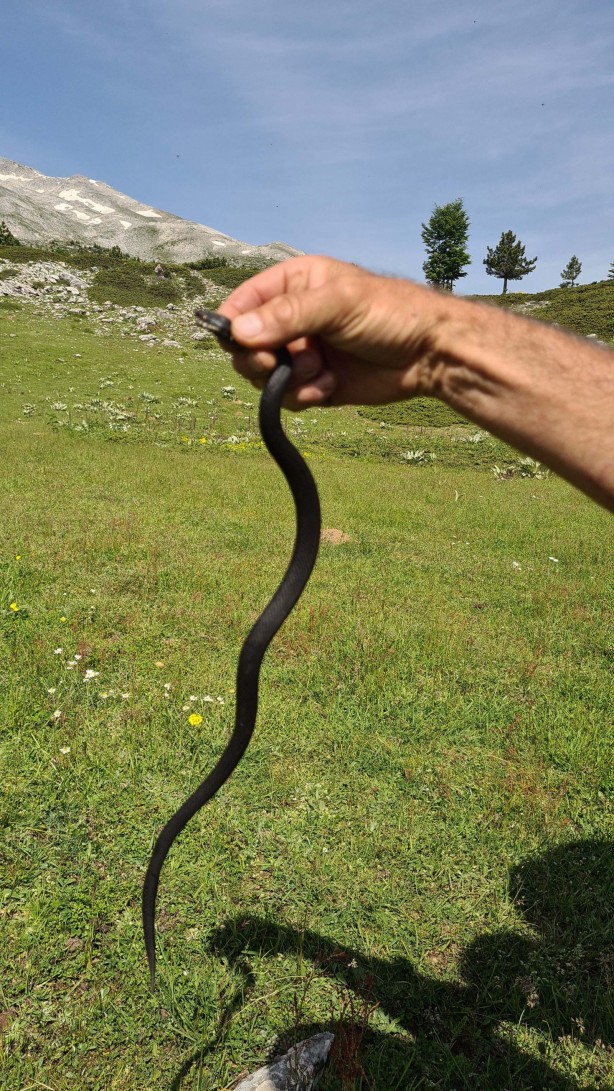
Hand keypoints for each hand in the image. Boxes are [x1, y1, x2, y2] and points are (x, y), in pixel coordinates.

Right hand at [218, 255, 446, 409]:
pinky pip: (287, 397)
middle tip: (277, 364)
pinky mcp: (313, 383)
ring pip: (263, 376)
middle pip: (245, 346)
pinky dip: (302, 397)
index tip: (239, 343)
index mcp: (291, 285)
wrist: (429, 354)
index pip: (242, 304)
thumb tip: (238, 333)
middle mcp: (291, 319)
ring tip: (319, 372)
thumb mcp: (338, 303)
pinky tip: (328, 388)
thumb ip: (288, 316)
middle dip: (260, 360)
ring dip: (286, 380)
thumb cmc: (390, 313)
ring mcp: (301, 353)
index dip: (232, 326)